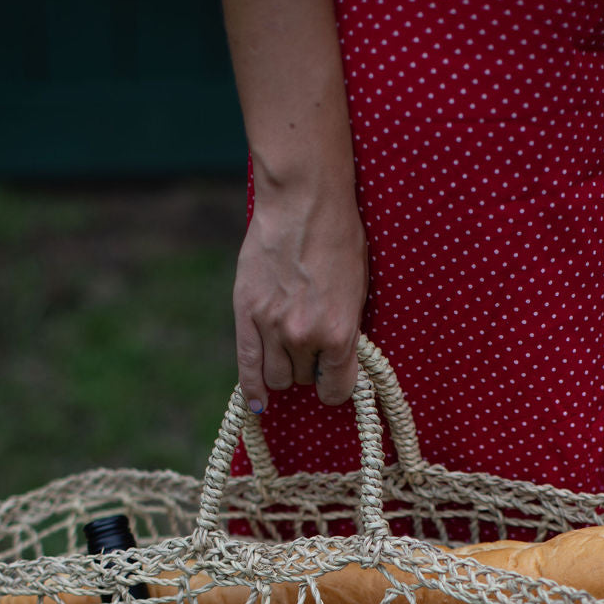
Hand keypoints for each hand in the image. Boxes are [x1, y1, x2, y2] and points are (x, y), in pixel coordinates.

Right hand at [233, 183, 368, 412]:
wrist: (304, 201)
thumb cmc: (339, 238)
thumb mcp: (358, 290)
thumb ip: (344, 330)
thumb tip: (335, 361)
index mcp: (339, 332)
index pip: (336, 389)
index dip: (335, 387)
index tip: (332, 381)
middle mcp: (304, 336)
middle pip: (304, 379)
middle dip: (309, 367)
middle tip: (311, 343)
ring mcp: (271, 326)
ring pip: (276, 377)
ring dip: (283, 369)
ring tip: (289, 350)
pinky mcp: (246, 312)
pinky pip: (246, 365)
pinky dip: (252, 388)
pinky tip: (258, 403)